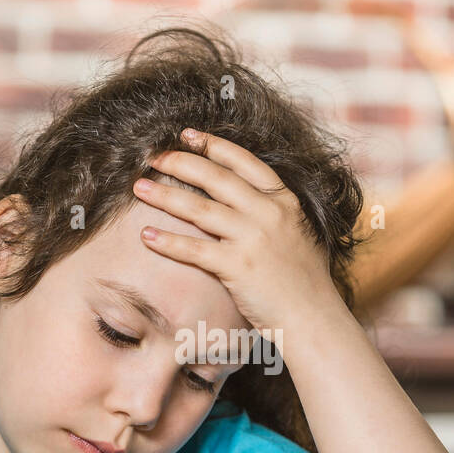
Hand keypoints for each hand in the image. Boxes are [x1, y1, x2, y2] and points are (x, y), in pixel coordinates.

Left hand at [131, 128, 341, 332]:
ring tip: (139, 187)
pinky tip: (146, 236)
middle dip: (180, 162)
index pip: (244, 162)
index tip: (188, 135)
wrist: (314, 317)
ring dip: (164, 195)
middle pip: (215, 178)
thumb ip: (277, 213)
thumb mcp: (301, 233)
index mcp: (284, 201)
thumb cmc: (307, 282)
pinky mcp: (237, 266)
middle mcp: (268, 213)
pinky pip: (194, 249)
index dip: (213, 145)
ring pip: (198, 208)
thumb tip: (252, 200)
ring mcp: (252, 238)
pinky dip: (167, 241)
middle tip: (153, 156)